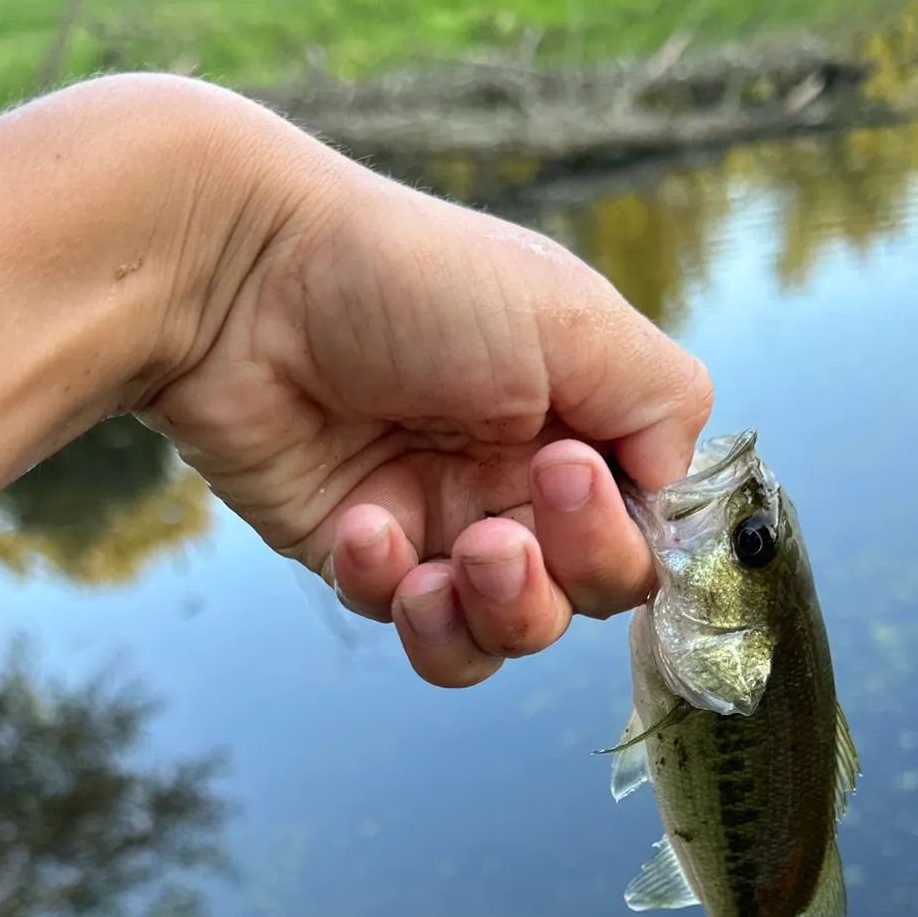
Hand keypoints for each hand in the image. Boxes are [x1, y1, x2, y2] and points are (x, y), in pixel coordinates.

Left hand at [139, 154, 711, 686]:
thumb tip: (675, 491)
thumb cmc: (411, 281)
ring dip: (491, 615)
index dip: (622, 537)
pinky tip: (360, 525)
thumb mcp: (571, 316)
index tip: (569, 475)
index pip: (645, 531)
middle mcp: (518, 480)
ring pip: (505, 635)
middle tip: (500, 527)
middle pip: (586, 597)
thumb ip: (663, 400)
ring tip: (444, 563)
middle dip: (557, 577)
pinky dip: (391, 588)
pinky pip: (411, 624)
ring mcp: (441, 523)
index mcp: (579, 422)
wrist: (243, 284)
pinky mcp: (365, 556)